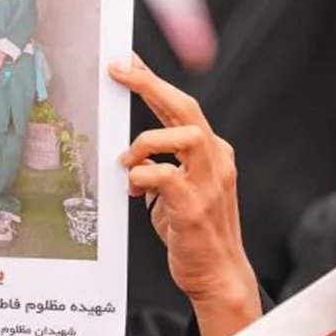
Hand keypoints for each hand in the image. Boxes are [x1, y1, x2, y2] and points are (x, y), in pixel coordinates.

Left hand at [111, 53, 259, 335]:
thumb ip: (160, 166)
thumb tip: (132, 154)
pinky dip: (142, 176)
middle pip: (186, 108)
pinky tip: (134, 189)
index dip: (153, 81)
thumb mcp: (174, 191)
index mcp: (211, 153)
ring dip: (146, 141)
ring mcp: (209, 182)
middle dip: (150, 84)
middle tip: (119, 70)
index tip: (127, 61)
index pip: (181, 107)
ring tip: (128, 161)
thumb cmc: (193, 232)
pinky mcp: (195, 206)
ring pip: (183, 135)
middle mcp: (216, 160)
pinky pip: (165, 176)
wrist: (216, 274)